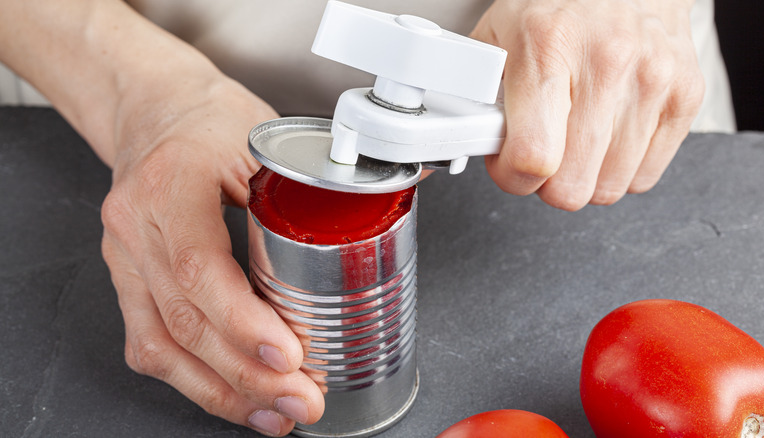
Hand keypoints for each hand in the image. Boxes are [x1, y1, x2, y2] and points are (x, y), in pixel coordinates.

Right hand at [100, 74, 324, 435]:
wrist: (155, 109)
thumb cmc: (209, 118)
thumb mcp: (261, 136)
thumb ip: (315, 176)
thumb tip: (398, 189)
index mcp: (172, 181)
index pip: (198, 264)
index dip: (242, 320)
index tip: (288, 356)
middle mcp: (138, 224)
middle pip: (184, 318)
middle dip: (246, 374)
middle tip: (300, 400)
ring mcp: (126, 257)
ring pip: (161, 344)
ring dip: (220, 391)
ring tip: (274, 415)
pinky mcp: (127, 280)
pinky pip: (149, 343)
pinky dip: (193, 379)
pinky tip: (233, 398)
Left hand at [471, 0, 704, 209]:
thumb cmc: (560, 4)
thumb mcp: (500, 33)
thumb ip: (481, 91)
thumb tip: (469, 140)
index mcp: (548, 46)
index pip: (533, 157)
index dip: (513, 176)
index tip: (510, 164)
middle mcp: (607, 62)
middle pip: (573, 186)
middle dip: (548, 182)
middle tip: (543, 152)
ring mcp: (653, 80)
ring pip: (609, 188)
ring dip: (585, 176)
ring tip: (575, 138)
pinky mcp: (686, 95)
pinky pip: (644, 176)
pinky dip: (621, 168)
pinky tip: (607, 136)